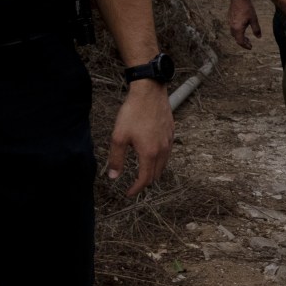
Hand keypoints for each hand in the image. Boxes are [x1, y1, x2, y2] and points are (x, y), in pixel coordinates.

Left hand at [107, 80, 175, 195]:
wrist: (149, 92)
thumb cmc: (133, 112)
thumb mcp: (119, 137)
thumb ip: (116, 159)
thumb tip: (113, 176)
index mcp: (150, 153)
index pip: (145, 179)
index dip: (136, 189)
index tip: (129, 193)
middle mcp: (163, 149)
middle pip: (156, 174)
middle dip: (145, 182)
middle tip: (134, 184)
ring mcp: (169, 140)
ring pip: (164, 164)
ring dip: (153, 171)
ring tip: (143, 171)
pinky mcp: (171, 132)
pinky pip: (168, 152)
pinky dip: (160, 159)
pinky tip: (152, 154)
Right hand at [226, 0, 260, 50]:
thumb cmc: (247, 8)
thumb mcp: (254, 19)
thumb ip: (256, 29)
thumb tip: (259, 37)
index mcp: (238, 28)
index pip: (240, 41)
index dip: (245, 46)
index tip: (250, 47)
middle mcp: (232, 27)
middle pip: (236, 38)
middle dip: (243, 42)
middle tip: (250, 44)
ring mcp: (230, 23)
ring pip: (234, 34)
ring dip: (240, 37)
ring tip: (247, 38)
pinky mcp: (230, 19)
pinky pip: (233, 29)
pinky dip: (238, 32)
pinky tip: (243, 29)